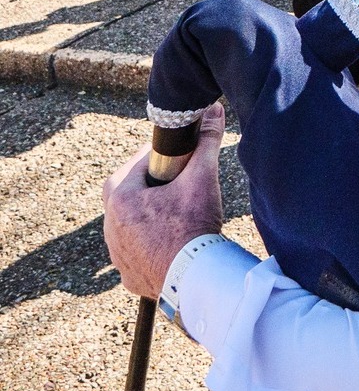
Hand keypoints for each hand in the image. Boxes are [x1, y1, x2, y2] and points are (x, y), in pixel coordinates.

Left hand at [102, 102, 225, 299]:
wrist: (194, 279)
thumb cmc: (193, 227)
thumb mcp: (202, 179)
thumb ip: (206, 143)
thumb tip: (214, 111)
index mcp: (122, 199)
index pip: (137, 164)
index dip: (157, 155)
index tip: (174, 153)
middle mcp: (111, 226)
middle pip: (126, 193)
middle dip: (146, 182)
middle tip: (170, 179)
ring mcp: (117, 252)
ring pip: (126, 222)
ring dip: (145, 213)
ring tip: (171, 209)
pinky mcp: (127, 273)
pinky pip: (132, 250)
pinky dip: (146, 242)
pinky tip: (166, 239)